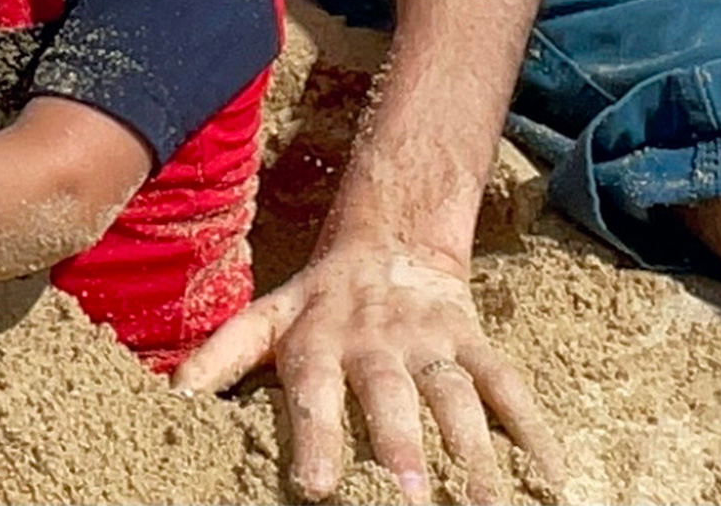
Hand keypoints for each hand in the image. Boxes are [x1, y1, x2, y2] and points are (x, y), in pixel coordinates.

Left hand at [174, 234, 560, 505]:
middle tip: (411, 500)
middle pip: (393, 397)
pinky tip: (550, 480)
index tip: (316, 486)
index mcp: (321, 341)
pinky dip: (533, 433)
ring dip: (474, 453)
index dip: (315, 438)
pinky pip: (509, 388)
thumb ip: (218, 359)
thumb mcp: (263, 319)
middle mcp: (378, 342)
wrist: (391, 240)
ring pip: (457, 397)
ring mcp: (433, 342)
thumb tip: (170, 400)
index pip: (315, 393)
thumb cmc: (317, 301)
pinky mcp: (475, 342)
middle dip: (403, 448)